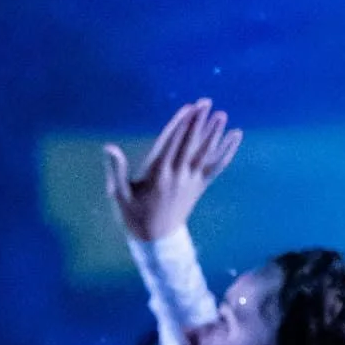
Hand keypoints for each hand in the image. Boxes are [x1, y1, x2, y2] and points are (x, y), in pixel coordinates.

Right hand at [105, 100, 242, 242]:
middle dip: (198, 122)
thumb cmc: (134, 216)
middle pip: (190, 144)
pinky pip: (216, 167)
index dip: (181, 124)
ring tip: (221, 115)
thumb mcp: (120, 195)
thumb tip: (109, 147)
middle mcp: (177, 176)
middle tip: (206, 103)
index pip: (171, 143)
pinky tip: (235, 137)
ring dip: (214, 133)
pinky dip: (226, 152)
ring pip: (205, 154)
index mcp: (158, 175)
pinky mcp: (200, 187)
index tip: (189, 108)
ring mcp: (191, 182)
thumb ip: (116, 171)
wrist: (157, 241)